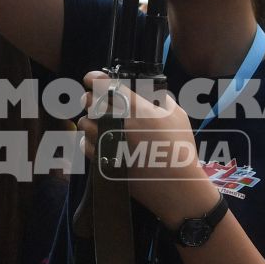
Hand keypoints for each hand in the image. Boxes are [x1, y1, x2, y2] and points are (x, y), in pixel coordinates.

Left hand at [81, 70, 218, 228]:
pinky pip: (84, 144)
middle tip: (95, 100)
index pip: (106, 86)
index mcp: (136, 109)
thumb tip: (152, 94)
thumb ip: (162, 100)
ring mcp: (108, 143)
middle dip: (90, 98)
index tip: (91, 78)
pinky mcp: (103, 161)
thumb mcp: (178, 116)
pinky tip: (97, 139)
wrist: (176, 185)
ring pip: (84, 123)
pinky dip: (88, 139)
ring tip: (98, 122)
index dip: (95, 78)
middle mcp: (118, 124)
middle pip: (90, 102)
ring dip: (89, 119)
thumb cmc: (180, 148)